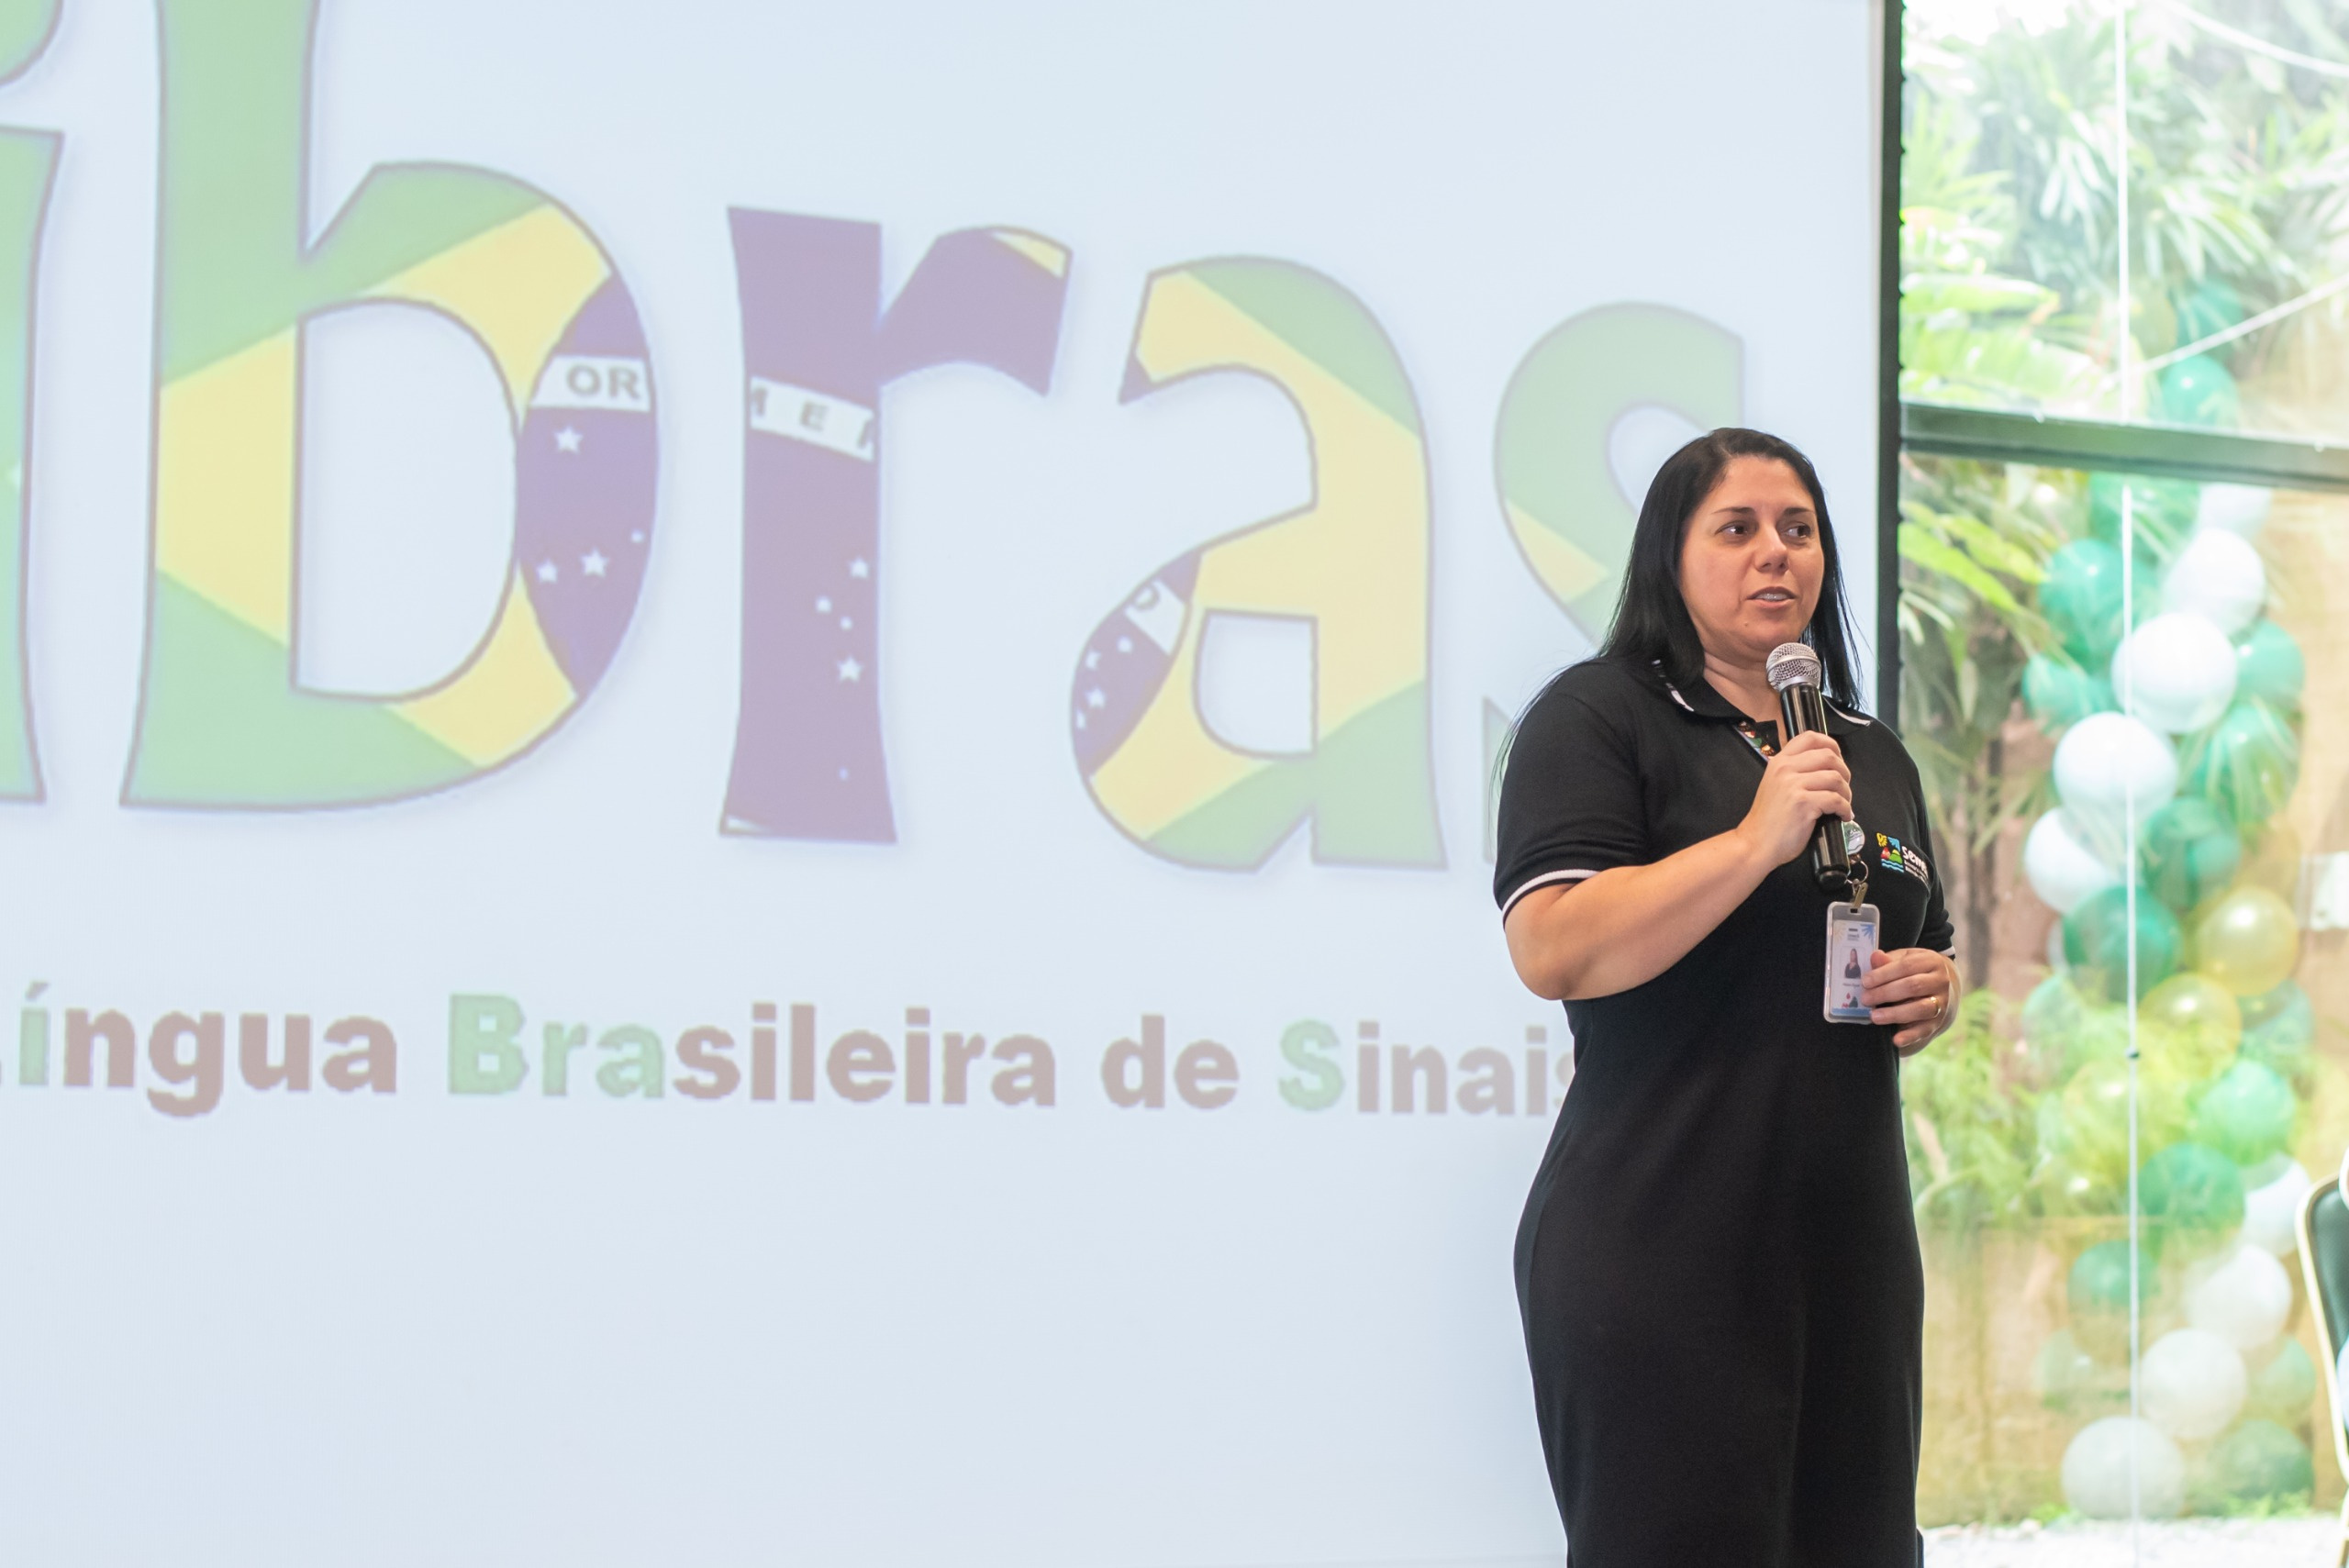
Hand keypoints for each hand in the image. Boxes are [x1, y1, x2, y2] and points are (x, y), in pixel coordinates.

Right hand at [1735, 729, 1851, 867]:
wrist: (1755, 843)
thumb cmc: (1768, 820)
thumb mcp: (1775, 785)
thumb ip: (1794, 772)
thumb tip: (1826, 768)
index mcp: (1779, 762)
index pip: (1811, 738)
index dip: (1832, 745)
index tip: (1839, 759)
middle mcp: (1785, 769)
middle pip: (1829, 756)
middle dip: (1844, 772)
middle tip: (1843, 788)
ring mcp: (1793, 785)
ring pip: (1836, 778)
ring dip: (1847, 793)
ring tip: (1844, 804)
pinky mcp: (1803, 803)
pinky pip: (1836, 800)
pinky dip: (1845, 809)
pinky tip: (1842, 815)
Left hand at [1863, 947, 1956, 1051]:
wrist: (1944, 989)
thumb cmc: (1915, 972)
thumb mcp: (1904, 960)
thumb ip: (1888, 961)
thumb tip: (1875, 956)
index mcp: (1931, 961)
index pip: (1907, 966)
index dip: (1884, 974)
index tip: (1865, 981)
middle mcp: (1941, 981)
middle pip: (1913, 986)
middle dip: (1886, 993)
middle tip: (1866, 999)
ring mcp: (1942, 1003)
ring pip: (1921, 1008)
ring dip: (1895, 1013)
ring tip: (1874, 1016)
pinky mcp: (1938, 1022)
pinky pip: (1924, 1029)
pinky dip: (1910, 1036)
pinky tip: (1896, 1039)